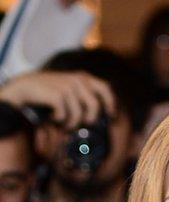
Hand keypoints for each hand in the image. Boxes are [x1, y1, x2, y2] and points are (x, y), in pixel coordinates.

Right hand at [0, 71, 114, 128]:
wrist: (23, 87)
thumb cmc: (48, 90)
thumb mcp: (69, 87)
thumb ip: (83, 94)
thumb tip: (98, 114)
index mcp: (83, 77)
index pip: (106, 88)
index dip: (111, 103)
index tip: (111, 116)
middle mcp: (78, 80)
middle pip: (95, 106)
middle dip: (91, 118)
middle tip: (84, 124)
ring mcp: (68, 87)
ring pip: (79, 114)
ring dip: (72, 123)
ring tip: (64, 123)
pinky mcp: (57, 95)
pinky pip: (65, 115)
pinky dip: (59, 120)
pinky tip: (54, 118)